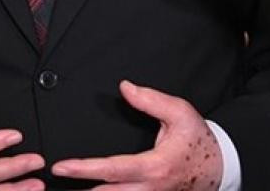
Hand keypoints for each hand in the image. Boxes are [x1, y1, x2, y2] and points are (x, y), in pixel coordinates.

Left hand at [52, 81, 221, 189]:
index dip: (84, 169)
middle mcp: (149, 190)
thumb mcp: (180, 113)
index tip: (61, 166)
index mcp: (154, 167)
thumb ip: (151, 100)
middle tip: (48, 189)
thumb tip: (124, 88)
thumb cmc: (198, 140)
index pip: (112, 170)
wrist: (221, 167)